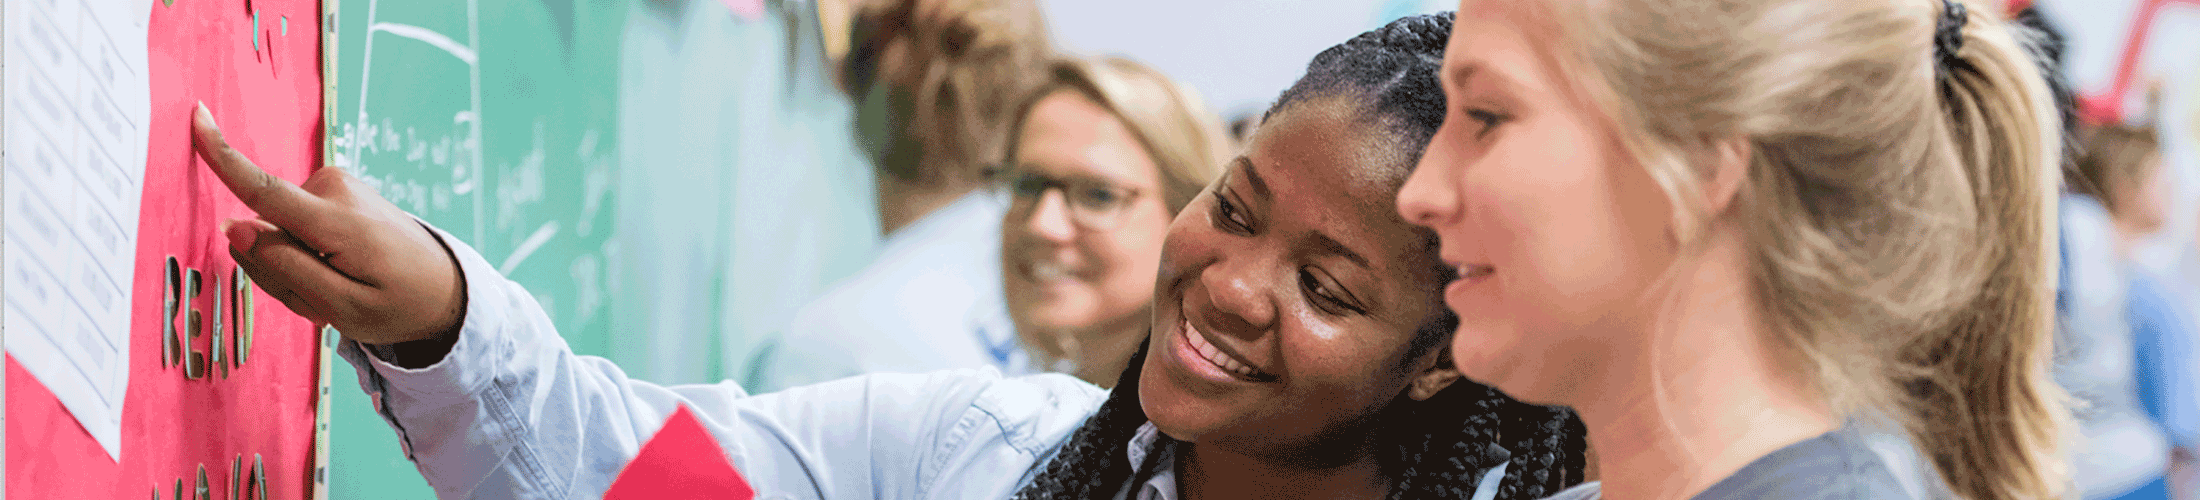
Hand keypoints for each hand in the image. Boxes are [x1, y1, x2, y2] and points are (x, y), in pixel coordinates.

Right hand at [192, 102, 464, 345]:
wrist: (445, 289)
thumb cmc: (398, 304)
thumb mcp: (339, 307)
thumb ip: (283, 267)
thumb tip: (233, 227)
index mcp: (336, 222)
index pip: (265, 189)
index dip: (223, 157)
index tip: (196, 117)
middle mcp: (334, 191)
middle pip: (265, 231)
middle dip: (280, 271)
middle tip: (325, 299)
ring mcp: (337, 186)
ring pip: (279, 231)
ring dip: (298, 266)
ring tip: (343, 285)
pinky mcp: (336, 189)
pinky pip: (297, 224)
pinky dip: (311, 253)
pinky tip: (345, 271)